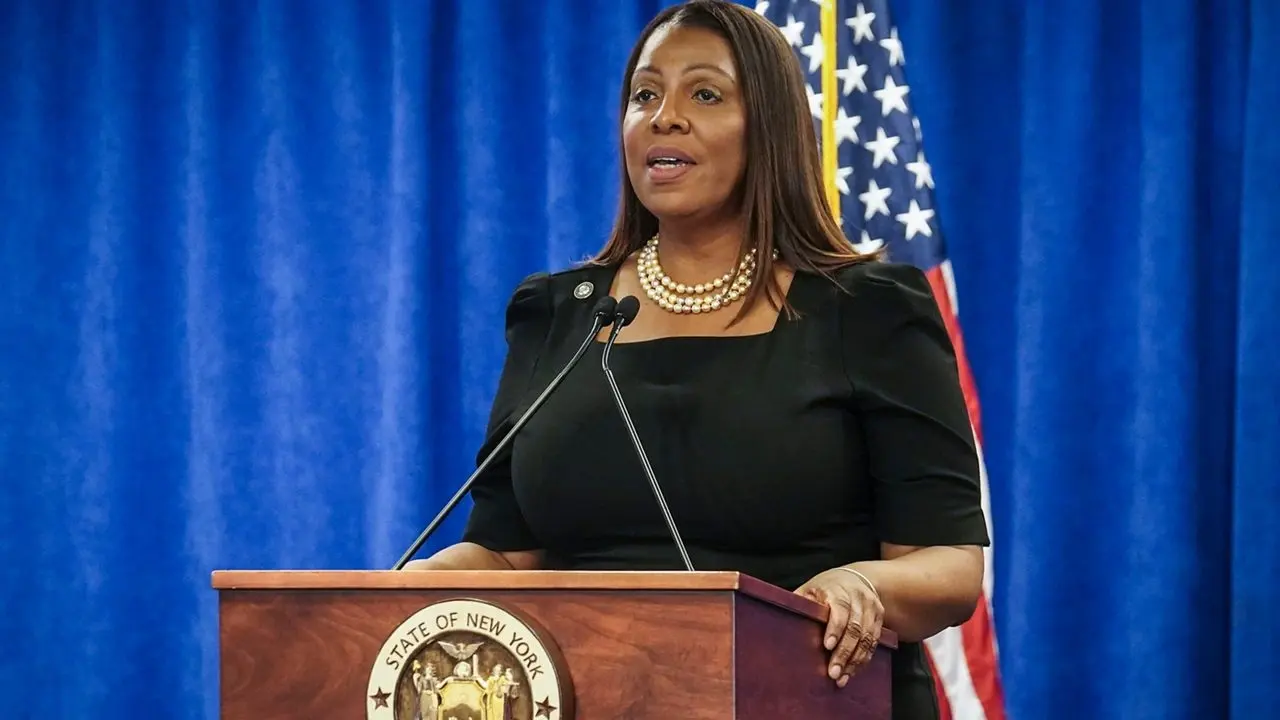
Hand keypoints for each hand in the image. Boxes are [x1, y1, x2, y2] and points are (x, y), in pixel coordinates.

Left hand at [796, 566, 884, 687]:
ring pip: (867, 637)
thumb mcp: (810, 589)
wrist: (857, 578)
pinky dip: (864, 658)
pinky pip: (874, 641)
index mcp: (837, 589)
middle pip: (854, 628)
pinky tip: (853, 671)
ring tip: (842, 678)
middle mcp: (857, 597)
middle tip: (833, 673)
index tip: (827, 646)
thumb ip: (799, 603)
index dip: (835, 629)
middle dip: (844, 653)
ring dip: (855, 660)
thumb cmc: (826, 587)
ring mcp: (871, 607)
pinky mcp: (879, 617)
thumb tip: (777, 622)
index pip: (839, 610)